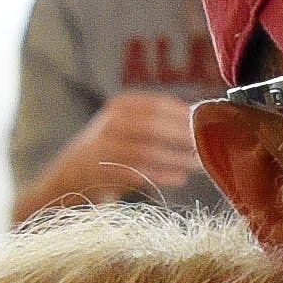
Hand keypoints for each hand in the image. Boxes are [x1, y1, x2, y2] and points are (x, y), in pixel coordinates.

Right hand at [43, 90, 200, 202]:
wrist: (70, 177)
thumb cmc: (113, 153)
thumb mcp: (135, 130)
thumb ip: (164, 125)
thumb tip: (204, 120)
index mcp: (121, 106)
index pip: (159, 105)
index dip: (187, 115)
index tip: (211, 126)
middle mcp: (110, 121)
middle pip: (154, 125)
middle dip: (185, 137)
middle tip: (211, 148)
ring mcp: (103, 146)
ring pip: (147, 149)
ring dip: (178, 158)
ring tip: (200, 165)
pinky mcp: (100, 171)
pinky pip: (135, 171)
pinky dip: (161, 174)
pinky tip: (180, 178)